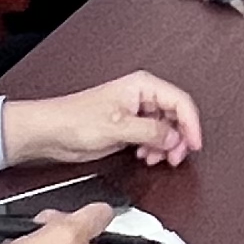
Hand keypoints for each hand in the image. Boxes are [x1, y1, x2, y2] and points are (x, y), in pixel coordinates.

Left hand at [3, 70, 205, 170]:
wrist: (50, 132)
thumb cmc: (73, 120)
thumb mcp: (118, 127)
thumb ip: (151, 132)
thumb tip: (174, 137)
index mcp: (142, 86)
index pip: (180, 102)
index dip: (191, 124)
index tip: (193, 144)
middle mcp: (141, 97)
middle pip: (176, 116)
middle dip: (178, 138)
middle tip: (175, 156)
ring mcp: (135, 113)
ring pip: (166, 128)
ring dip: (165, 145)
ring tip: (157, 157)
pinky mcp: (128, 128)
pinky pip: (152, 137)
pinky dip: (154, 148)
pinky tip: (146, 156)